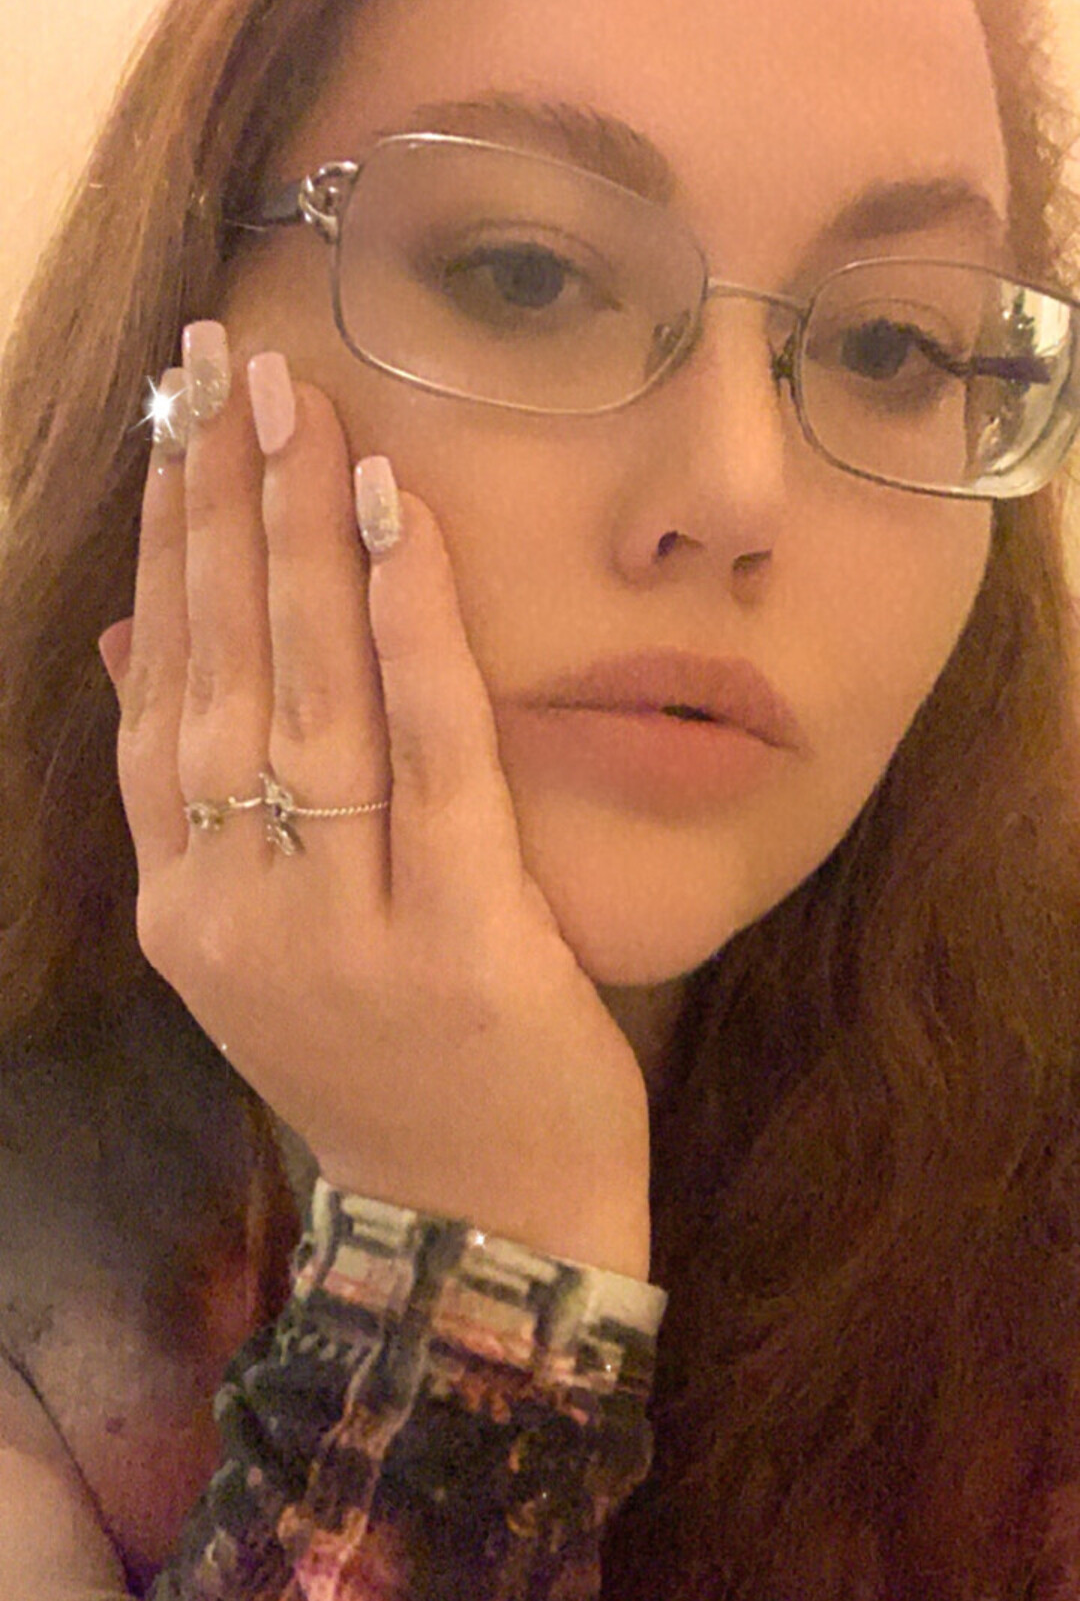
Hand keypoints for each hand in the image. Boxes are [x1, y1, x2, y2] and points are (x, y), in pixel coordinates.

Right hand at [99, 327, 650, 1279]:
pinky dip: (412, 624)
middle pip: (219, 674)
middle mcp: (238, 913)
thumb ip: (198, 806)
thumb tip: (128, 646)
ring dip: (297, 534)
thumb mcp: (260, 949)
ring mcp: (341, 931)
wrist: (482, 1238)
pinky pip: (430, 752)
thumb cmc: (388, 1075)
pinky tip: (396, 512)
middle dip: (220, 505)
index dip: (164, 552)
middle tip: (225, 362)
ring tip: (294, 402)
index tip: (175, 425)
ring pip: (308, 695)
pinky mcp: (459, 940)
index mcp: (187, 910)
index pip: (158, 697)